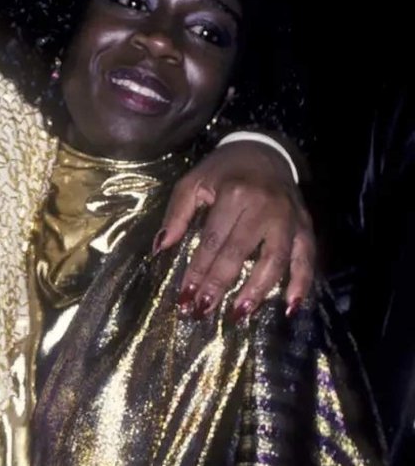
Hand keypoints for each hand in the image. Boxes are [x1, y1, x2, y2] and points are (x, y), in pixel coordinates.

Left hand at [157, 141, 314, 319]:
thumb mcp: (194, 182)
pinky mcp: (305, 225)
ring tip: (238, 315)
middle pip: (240, 254)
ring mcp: (288, 218)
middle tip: (203, 311)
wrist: (265, 150)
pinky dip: (302, 283)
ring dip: (257, 290)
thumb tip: (159, 248)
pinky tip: (289, 307)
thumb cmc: (223, 170)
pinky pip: (307, 257)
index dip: (198, 272)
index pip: (213, 241)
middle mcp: (265, 207)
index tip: (184, 298)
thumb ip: (177, 214)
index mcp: (235, 194)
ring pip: (275, 260)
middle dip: (219, 285)